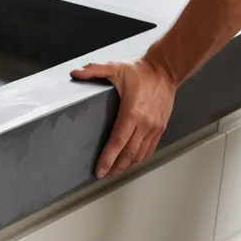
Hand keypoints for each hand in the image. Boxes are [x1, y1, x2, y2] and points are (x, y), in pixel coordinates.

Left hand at [71, 58, 177, 178]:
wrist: (166, 70)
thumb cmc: (141, 70)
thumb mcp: (115, 67)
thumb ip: (94, 70)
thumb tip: (75, 72)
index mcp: (132, 112)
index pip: (117, 142)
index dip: (108, 158)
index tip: (99, 170)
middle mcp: (145, 123)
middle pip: (128, 153)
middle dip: (115, 167)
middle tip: (103, 174)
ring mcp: (154, 127)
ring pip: (140, 154)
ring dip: (127, 165)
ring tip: (114, 171)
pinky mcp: (160, 128)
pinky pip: (150, 149)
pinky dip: (139, 158)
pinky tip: (130, 162)